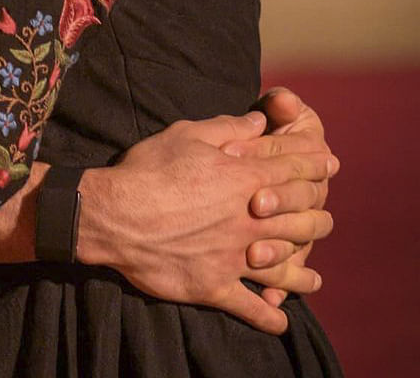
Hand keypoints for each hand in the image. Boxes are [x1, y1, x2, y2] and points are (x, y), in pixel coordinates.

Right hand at [78, 112, 333, 334]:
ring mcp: (235, 256)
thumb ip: (228, 128)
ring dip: (303, 274)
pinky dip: (267, 317)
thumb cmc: (148, 169)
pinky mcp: (215, 285)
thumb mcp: (185, 134)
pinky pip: (250, 307)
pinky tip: (278, 322)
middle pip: (301, 219)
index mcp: (244, 179)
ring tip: (314, 278)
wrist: (115, 214)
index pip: (293, 170)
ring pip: (284, 267)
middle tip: (325, 217)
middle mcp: (250, 220)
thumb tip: (259, 122)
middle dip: (318, 215)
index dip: (315, 165)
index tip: (330, 164)